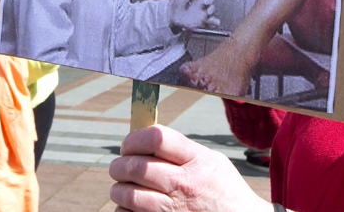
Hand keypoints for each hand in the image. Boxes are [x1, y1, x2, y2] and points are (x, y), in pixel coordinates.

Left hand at [109, 125, 272, 211]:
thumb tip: (148, 138)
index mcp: (197, 161)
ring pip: (128, 195)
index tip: (129, 144)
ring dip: (119, 189)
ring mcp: (174, 209)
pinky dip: (123, 210)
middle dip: (119, 165)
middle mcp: (185, 184)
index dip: (135, 138)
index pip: (157, 138)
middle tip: (119, 167)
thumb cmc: (225, 191)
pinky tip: (131, 207)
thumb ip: (184, 150)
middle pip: (137, 167)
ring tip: (123, 187)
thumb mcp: (213, 162)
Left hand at [170, 0, 215, 31]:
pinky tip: (215, 22)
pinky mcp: (201, 21)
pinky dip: (214, 22)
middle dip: (210, 0)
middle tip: (206, 1)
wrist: (170, 16)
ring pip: (211, 10)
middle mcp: (200, 5)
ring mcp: (201, 13)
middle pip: (210, 0)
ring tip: (211, 13)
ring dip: (212, 10)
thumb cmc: (175, 5)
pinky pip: (210, 23)